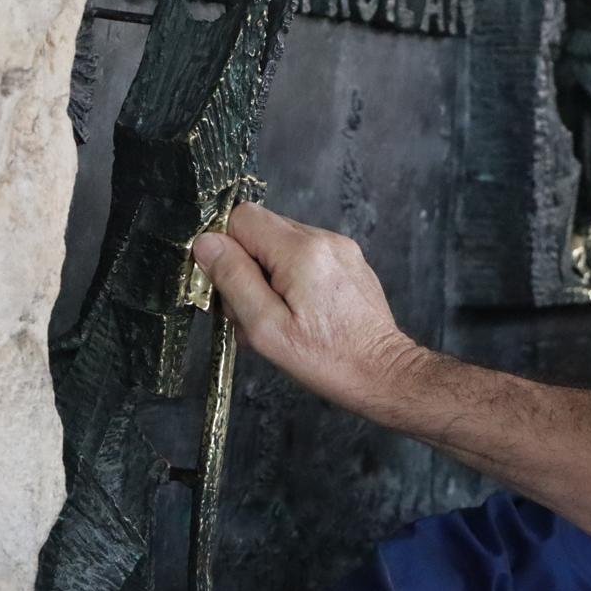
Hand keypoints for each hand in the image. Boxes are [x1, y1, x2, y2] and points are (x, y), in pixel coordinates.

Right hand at [192, 203, 418, 409]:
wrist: (383, 373)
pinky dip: (291, 279)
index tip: (227, 284)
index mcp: (301, 251)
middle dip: (245, 266)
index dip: (225, 248)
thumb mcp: (266, 328)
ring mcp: (340, 249)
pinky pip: (305, 257)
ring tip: (276, 317)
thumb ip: (233, 279)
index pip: (242, 217)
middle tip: (250, 311)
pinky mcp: (349, 262)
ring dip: (267, 276)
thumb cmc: (329, 359)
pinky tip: (297, 314)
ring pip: (281, 245)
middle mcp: (324, 240)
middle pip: (261, 230)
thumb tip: (207, 243)